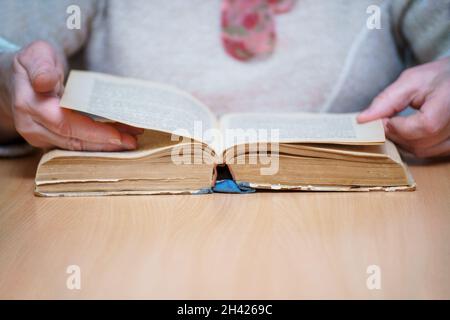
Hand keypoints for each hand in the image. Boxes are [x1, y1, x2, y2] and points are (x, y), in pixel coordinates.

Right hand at [5, 40, 141, 150]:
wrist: (15, 79)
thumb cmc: (32, 64)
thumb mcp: (37, 54)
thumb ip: (42, 66)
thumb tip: (45, 82)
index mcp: (30, 103)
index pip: (66, 123)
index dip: (94, 132)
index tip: (119, 135)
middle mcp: (31, 125)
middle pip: (74, 141)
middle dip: (106, 143)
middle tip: (134, 140)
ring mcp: (38, 136)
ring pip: (75, 147)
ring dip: (105, 146)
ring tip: (130, 140)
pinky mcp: (47, 141)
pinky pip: (74, 146)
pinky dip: (96, 144)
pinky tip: (116, 140)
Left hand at [358, 57, 449, 158]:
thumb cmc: (437, 77)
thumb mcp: (410, 81)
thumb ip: (386, 101)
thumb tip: (362, 119)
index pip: (424, 126)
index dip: (398, 126)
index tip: (384, 118)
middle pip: (420, 142)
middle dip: (395, 134)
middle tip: (385, 121)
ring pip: (422, 151)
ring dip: (402, 142)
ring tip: (396, 124)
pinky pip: (429, 153)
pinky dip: (413, 145)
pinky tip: (407, 132)